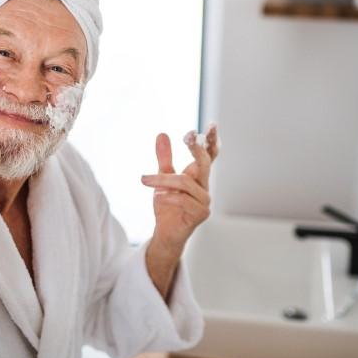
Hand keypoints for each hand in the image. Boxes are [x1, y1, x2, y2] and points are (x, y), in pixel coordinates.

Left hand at [141, 125, 219, 248]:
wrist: (166, 233)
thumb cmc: (168, 206)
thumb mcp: (162, 178)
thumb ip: (164, 158)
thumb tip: (162, 134)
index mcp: (198, 177)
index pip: (210, 155)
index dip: (212, 140)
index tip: (212, 125)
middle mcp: (204, 187)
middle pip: (204, 163)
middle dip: (196, 149)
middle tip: (186, 137)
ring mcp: (205, 201)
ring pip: (185, 182)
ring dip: (163, 180)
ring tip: (146, 180)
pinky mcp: (200, 213)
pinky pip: (183, 200)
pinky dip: (168, 197)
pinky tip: (158, 197)